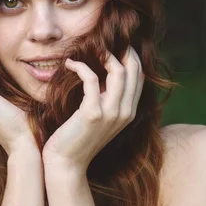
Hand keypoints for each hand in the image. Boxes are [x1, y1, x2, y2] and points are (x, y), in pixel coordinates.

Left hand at [41, 47, 144, 173]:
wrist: (66, 164)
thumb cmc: (78, 139)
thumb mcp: (100, 119)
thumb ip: (107, 101)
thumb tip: (104, 78)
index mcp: (129, 113)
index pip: (139, 77)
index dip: (131, 57)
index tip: (117, 46)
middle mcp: (124, 112)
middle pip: (134, 70)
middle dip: (123, 50)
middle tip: (106, 41)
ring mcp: (111, 113)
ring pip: (118, 72)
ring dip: (104, 55)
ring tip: (90, 49)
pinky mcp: (92, 113)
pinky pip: (91, 78)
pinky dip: (80, 67)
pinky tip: (70, 64)